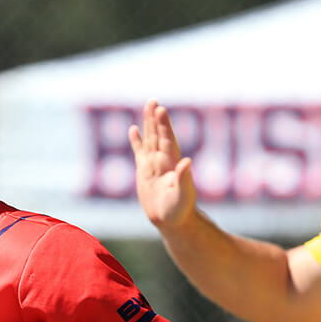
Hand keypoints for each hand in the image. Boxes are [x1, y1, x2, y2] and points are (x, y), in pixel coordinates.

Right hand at [129, 100, 197, 228]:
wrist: (172, 221)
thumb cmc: (180, 210)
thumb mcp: (182, 195)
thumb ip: (184, 178)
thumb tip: (187, 162)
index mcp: (172, 163)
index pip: (167, 139)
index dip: (164, 125)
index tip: (161, 110)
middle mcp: (163, 160)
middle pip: (158, 134)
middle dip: (155, 118)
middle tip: (153, 101)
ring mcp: (153, 164)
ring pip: (149, 139)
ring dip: (148, 123)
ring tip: (148, 106)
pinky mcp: (144, 171)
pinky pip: (139, 152)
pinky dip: (136, 140)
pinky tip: (133, 129)